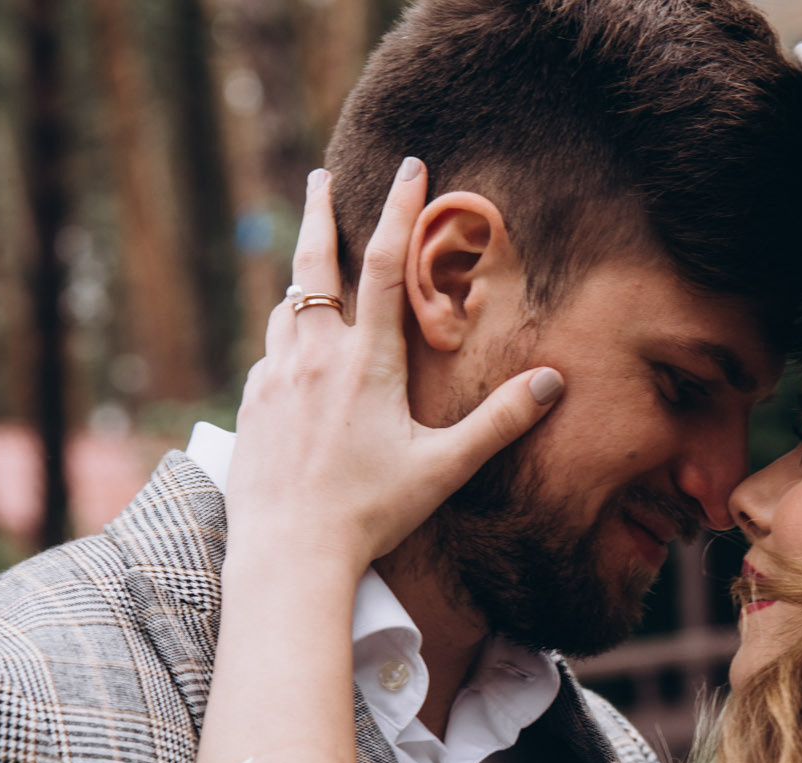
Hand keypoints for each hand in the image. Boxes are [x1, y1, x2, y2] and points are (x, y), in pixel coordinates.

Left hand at [227, 156, 563, 572]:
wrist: (288, 554)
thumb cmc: (371, 514)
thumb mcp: (443, 469)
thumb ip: (498, 423)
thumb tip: (551, 383)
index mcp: (364, 363)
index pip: (387, 266)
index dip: (401, 211)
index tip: (410, 168)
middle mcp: (313, 357)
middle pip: (312, 265)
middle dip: (320, 214)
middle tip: (320, 178)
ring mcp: (274, 380)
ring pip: (285, 309)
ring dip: (300, 283)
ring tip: (310, 271)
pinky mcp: (250, 407)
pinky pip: (268, 357)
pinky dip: (284, 342)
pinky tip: (292, 356)